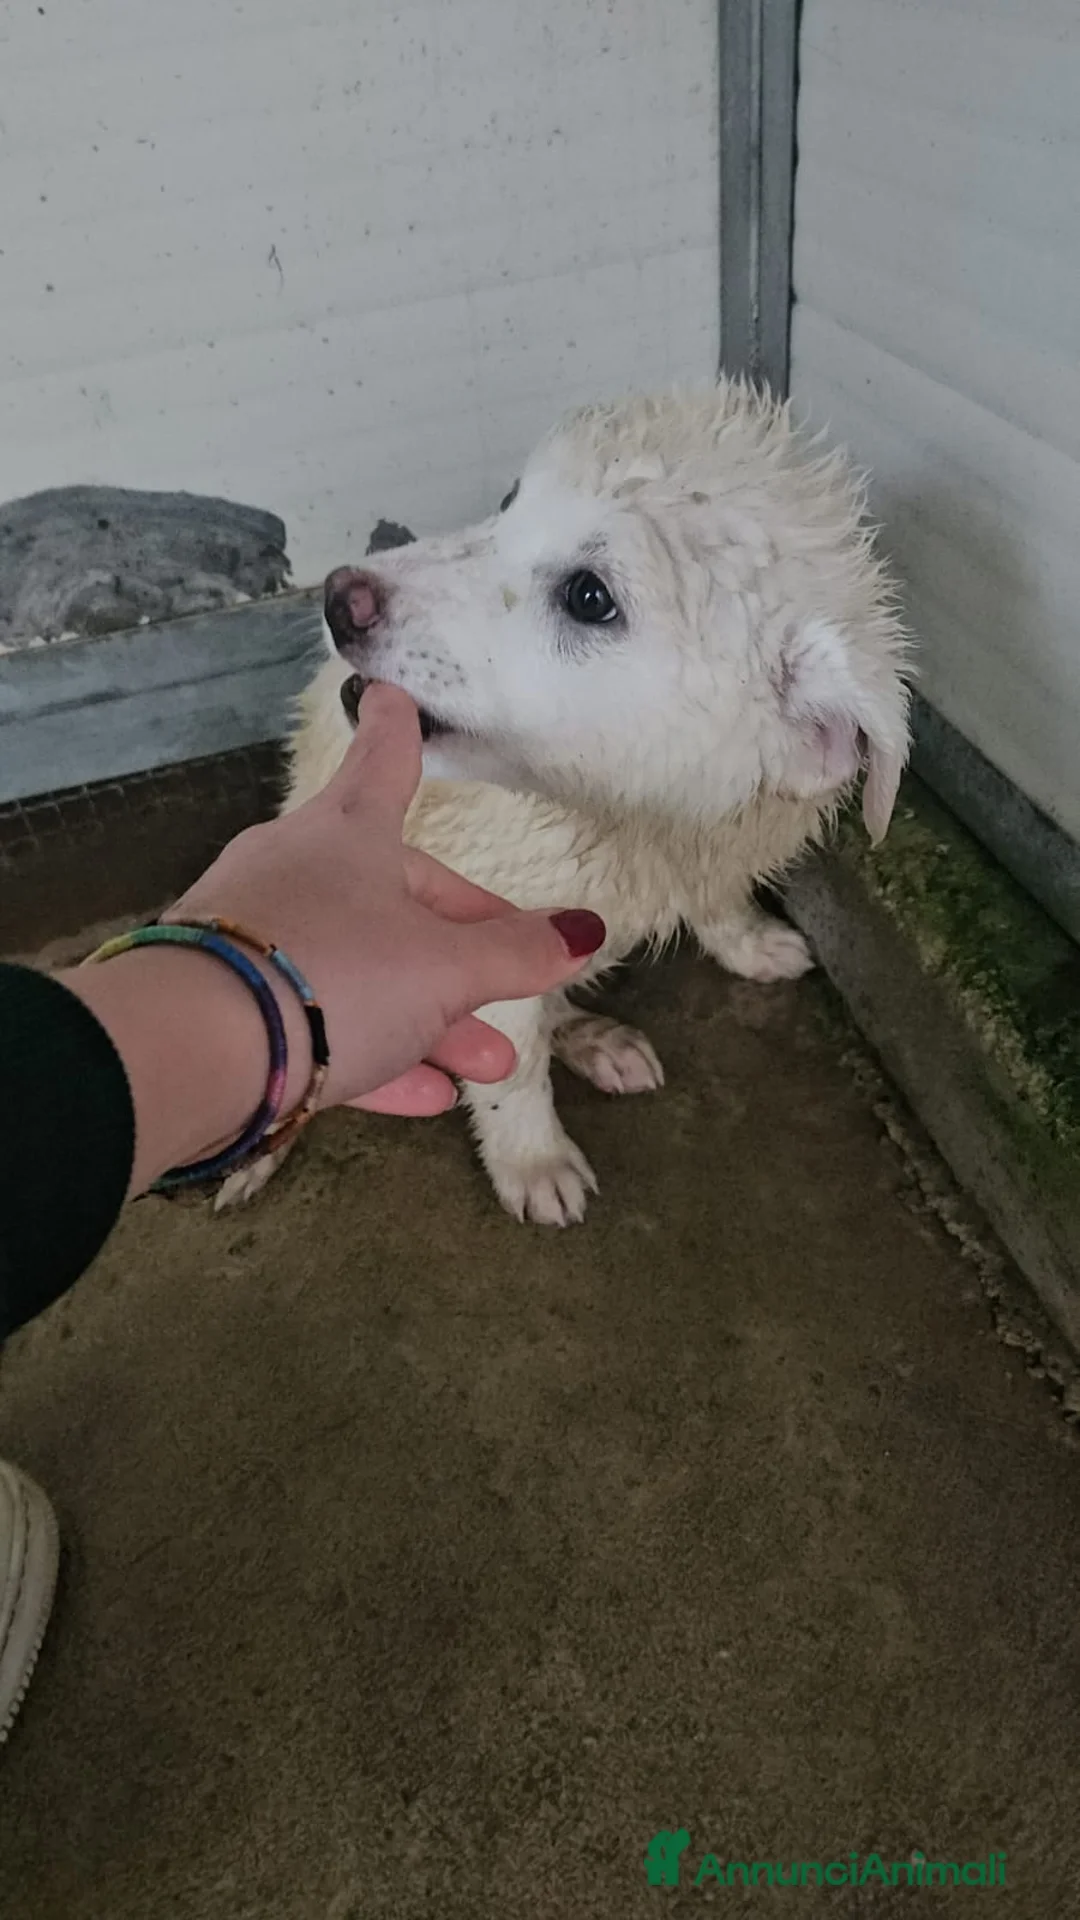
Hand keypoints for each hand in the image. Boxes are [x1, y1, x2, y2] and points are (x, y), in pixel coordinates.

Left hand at [169, 682, 605, 1116]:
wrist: (198, 1048)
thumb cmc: (335, 973)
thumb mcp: (444, 968)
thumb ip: (515, 954)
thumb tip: (584, 931)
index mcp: (348, 836)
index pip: (384, 768)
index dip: (398, 736)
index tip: (389, 695)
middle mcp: (296, 872)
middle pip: (391, 898)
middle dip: (459, 952)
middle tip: (510, 991)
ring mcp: (257, 938)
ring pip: (360, 970)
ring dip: (429, 1018)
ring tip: (485, 1067)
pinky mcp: (235, 1008)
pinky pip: (319, 1024)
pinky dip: (374, 1054)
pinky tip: (426, 1100)